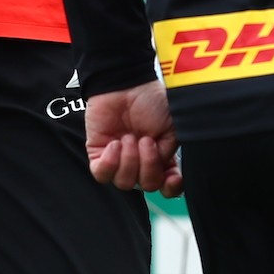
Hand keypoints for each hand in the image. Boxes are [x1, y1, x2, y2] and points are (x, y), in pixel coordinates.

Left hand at [84, 82, 182, 197]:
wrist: (126, 85)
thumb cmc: (152, 101)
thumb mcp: (174, 125)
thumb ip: (171, 152)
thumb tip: (165, 171)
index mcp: (162, 157)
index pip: (168, 186)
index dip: (171, 188)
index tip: (172, 177)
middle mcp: (142, 162)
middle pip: (147, 186)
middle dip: (148, 165)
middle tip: (145, 140)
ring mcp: (120, 160)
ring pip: (124, 182)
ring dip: (129, 160)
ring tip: (128, 137)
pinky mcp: (99, 155)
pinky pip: (102, 175)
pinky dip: (110, 162)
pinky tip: (115, 143)